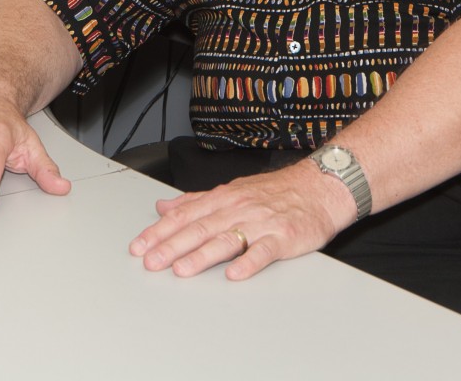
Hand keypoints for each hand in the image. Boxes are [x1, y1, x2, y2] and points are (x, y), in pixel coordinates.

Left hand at [128, 158, 356, 279]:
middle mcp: (239, 208)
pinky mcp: (283, 237)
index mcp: (225, 198)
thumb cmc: (276, 191)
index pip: (187, 214)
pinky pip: (264, 250)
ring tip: (181, 269)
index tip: (140, 245)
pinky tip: (235, 273)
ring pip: (227, 238)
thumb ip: (196, 200)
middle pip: (201, 227)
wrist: (320, 186)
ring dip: (202, 254)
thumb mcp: (233, 189)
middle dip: (173, 245)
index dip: (161, 230)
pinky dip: (249, 262)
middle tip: (151, 262)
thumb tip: (164, 206)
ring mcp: (261, 223)